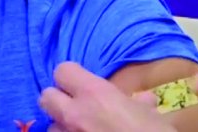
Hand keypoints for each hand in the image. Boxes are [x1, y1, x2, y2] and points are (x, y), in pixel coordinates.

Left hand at [39, 62, 175, 131]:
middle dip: (59, 100)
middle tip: (77, 107)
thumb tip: (143, 101)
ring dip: (63, 127)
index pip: (63, 71)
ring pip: (51, 126)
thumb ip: (139, 104)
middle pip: (46, 97)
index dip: (72, 77)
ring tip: (82, 131)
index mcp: (94, 94)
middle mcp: (74, 114)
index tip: (84, 84)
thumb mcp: (151, 116)